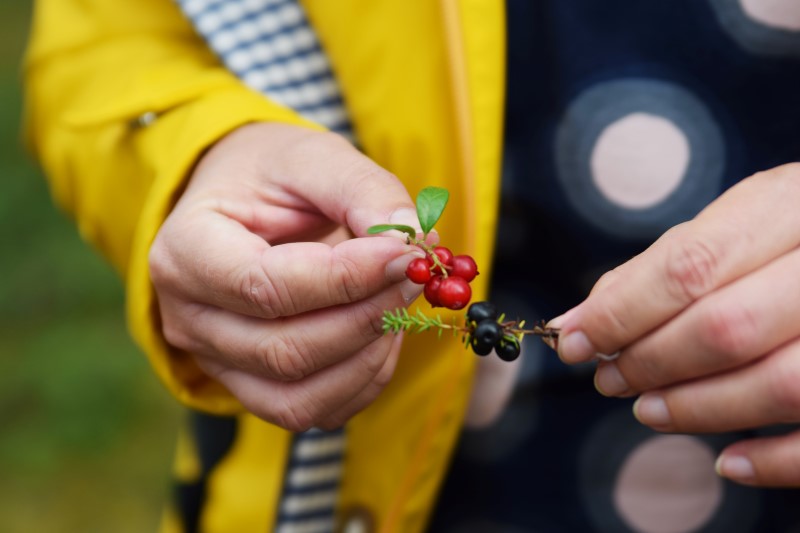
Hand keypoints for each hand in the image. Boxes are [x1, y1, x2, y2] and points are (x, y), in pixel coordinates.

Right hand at [148, 123, 423, 430]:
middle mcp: (188, 317)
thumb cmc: (270, 174)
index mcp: (186, 250)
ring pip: (299, 397)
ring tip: (400, 302)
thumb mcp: (312, 156)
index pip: (267, 286)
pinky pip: (312, 411)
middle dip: (367, 317)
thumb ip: (364, 191)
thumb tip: (416, 240)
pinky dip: (363, 381)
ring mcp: (214, 361)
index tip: (405, 254)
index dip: (346, 278)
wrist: (241, 202)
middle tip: (415, 275)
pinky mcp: (249, 386)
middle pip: (286, 350)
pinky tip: (383, 333)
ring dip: (370, 356)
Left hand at [552, 163, 799, 486]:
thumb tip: (589, 316)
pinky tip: (725, 460)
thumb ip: (668, 262)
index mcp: (789, 208)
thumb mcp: (743, 217)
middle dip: (649, 361)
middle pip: (726, 328)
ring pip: (778, 386)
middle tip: (609, 376)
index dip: (619, 311)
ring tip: (647, 408)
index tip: (572, 338)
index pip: (689, 265)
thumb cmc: (797, 234)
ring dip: (694, 408)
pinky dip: (771, 460)